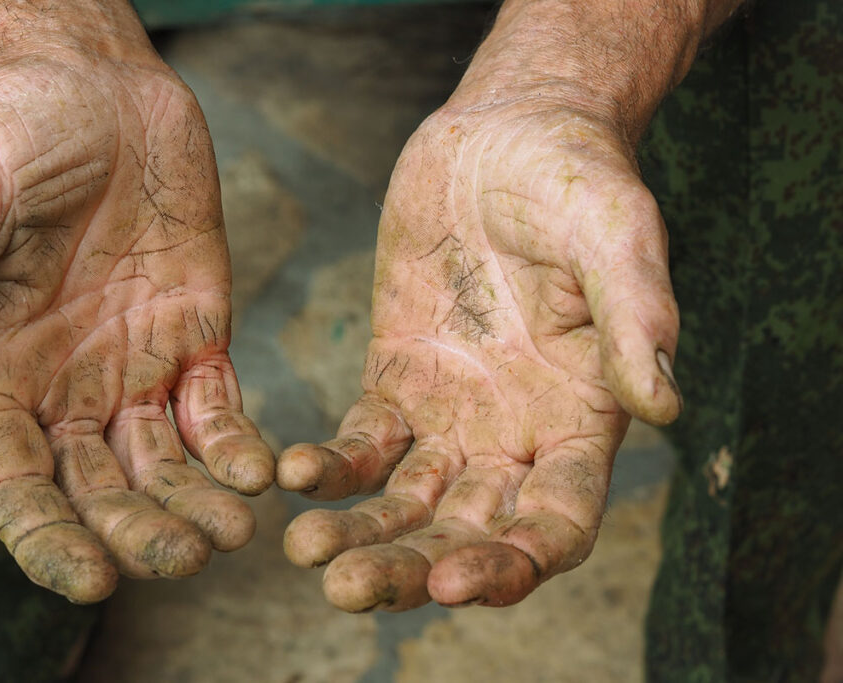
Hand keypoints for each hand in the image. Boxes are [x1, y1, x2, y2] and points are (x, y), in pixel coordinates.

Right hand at [0, 52, 273, 602]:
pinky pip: (220, 409)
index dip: (47, 539)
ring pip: (166, 465)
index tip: (91, 579)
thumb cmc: (15, 137)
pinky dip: (239, 446)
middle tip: (186, 560)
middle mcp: (67, 390)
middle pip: (99, 490)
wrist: (97, 93)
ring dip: (198, 506)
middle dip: (139, 533)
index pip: (14, 485)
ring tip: (235, 532)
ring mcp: (136, 370)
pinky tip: (262, 471)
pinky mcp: (198, 339)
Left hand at [277, 96, 679, 610]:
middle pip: (467, 530)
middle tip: (348, 588)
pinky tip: (293, 473)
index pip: (557, 523)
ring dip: (360, 533)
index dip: (511, 563)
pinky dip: (330, 465)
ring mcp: (451, 413)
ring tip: (307, 551)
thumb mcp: (617, 235)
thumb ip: (637, 318)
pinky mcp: (396, 378)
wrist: (506, 134)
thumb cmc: (577, 179)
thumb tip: (665, 407)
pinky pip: (361, 441)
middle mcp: (516, 434)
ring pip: (407, 500)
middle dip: (412, 568)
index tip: (453, 579)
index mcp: (582, 419)